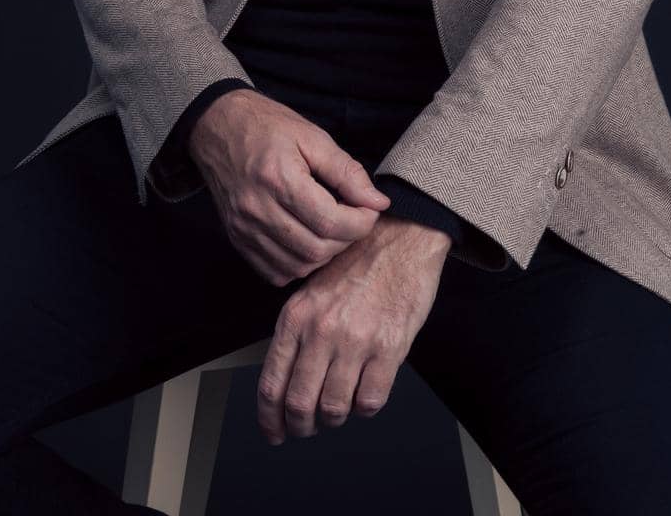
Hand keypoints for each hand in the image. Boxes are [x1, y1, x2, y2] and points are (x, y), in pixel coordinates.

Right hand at [188, 87, 392, 284]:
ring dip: (324, 254)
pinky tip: (307, 239)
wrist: (218, 126)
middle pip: (315, 249)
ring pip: (297, 266)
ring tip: (332, 227)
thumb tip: (377, 202)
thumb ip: (347, 172)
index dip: (361, 222)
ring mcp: (243, 228)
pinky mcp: (236, 239)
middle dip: (346, 239)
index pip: (330, 221)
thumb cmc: (268, 126)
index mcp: (278, 178)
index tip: (370, 209)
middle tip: (354, 217)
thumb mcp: (313, 137)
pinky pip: (275, 272)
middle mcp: (257, 208)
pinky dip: (298, 263)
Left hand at [256, 213, 450, 445]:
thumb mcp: (312, 289)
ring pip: (334, 409)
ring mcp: (355, 341)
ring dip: (334, 418)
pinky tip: (366, 392)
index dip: (270, 419)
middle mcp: (321, 331)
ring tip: (339, 408)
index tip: (274, 432)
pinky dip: (365, 408)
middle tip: (306, 429)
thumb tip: (286, 380)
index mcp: (296, 316)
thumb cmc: (358, 261)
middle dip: (300, 427)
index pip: (271, 384)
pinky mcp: (388, 348)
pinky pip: (370, 401)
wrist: (401, 238)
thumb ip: (297, 331)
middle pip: (299, 405)